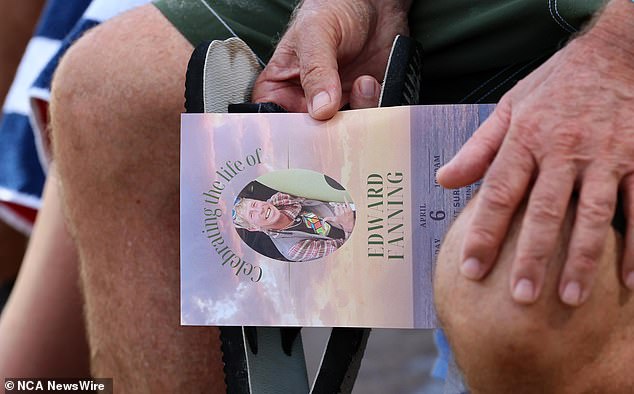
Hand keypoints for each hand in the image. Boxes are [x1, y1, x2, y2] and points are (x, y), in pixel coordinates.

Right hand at [252, 0, 410, 118]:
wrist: (376, 2)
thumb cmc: (335, 7)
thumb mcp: (316, 33)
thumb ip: (316, 71)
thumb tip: (320, 109)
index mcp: (281, 84)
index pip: (273, 120)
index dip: (286, 131)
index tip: (305, 131)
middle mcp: (306, 100)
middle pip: (309, 135)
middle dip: (327, 130)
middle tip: (338, 115)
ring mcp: (335, 104)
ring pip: (340, 132)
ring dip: (356, 113)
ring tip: (362, 82)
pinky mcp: (361, 104)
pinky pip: (367, 122)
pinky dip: (374, 107)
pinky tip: (371, 82)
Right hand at [326, 201, 354, 233]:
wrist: (349, 224)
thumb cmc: (342, 222)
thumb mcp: (334, 220)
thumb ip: (328, 218)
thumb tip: (324, 219)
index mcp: (337, 214)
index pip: (335, 207)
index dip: (336, 207)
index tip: (335, 206)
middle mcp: (341, 212)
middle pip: (339, 205)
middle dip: (339, 207)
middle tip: (340, 209)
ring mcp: (346, 210)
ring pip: (342, 205)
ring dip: (342, 206)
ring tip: (344, 210)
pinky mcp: (349, 209)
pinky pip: (347, 203)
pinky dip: (346, 200)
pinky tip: (344, 197)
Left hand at [437, 3, 633, 306]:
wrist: (615, 54)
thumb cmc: (555, 85)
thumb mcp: (508, 108)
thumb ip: (478, 148)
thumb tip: (444, 180)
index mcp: (526, 139)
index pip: (499, 194)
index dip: (484, 233)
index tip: (471, 269)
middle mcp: (564, 150)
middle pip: (544, 211)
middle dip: (531, 257)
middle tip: (520, 296)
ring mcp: (605, 157)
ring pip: (591, 216)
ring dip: (580, 259)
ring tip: (569, 297)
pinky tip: (626, 280)